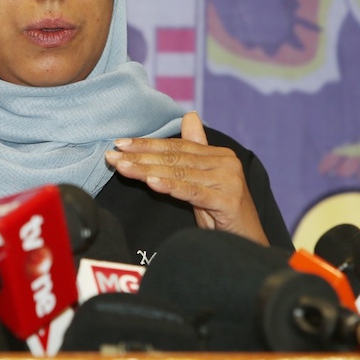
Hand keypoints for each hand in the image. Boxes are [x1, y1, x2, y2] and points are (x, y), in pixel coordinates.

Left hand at [104, 111, 269, 245]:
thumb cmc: (222, 213)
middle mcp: (225, 163)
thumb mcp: (204, 180)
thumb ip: (195, 149)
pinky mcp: (228, 201)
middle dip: (140, 157)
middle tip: (112, 156)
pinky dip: (171, 187)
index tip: (120, 144)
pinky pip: (193, 192)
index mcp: (218, 155)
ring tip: (123, 167)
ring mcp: (228, 181)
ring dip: (147, 170)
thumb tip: (190, 116)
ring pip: (179, 174)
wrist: (247, 243)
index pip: (176, 147)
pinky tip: (152, 183)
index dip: (147, 144)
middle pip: (174, 159)